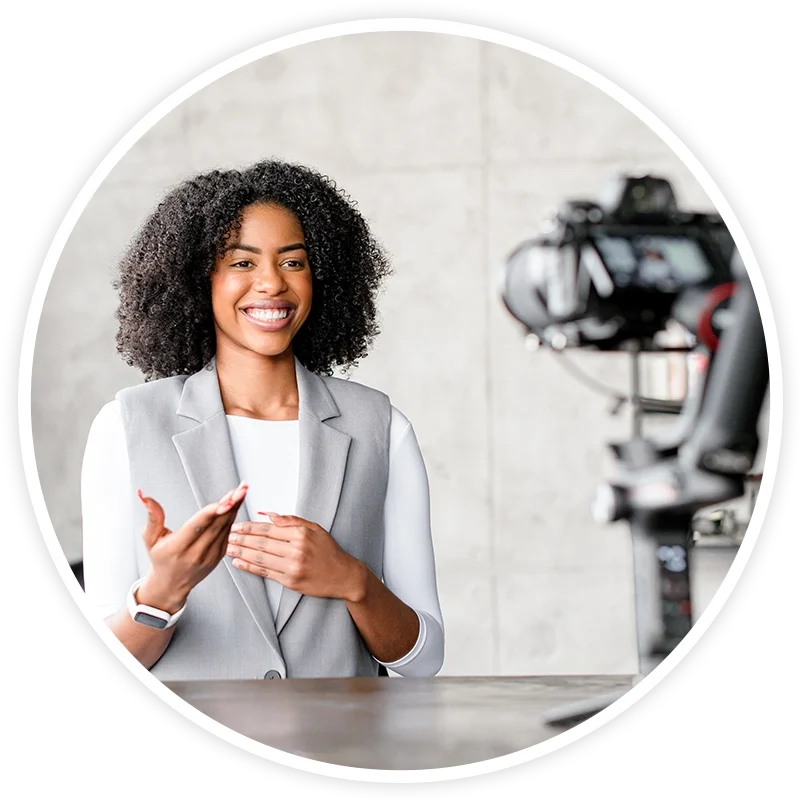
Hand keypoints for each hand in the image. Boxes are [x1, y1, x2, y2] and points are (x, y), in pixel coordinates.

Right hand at [135, 481, 248, 611]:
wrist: (171, 585)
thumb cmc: (160, 558)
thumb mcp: (150, 538)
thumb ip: (152, 516)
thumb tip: (145, 496)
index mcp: (178, 548)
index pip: (198, 526)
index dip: (213, 512)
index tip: (227, 499)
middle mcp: (196, 554)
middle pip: (216, 525)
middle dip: (231, 504)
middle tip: (241, 488)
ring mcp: (210, 556)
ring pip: (225, 528)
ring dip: (235, 508)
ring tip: (242, 490)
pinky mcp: (219, 556)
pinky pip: (228, 534)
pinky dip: (233, 517)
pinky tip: (237, 503)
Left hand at [227, 513, 365, 601]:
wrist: (343, 576)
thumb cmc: (329, 551)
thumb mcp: (315, 528)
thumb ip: (291, 520)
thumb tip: (267, 514)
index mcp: (301, 534)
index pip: (269, 529)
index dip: (250, 527)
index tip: (236, 525)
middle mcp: (296, 550)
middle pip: (261, 543)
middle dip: (241, 539)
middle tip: (227, 535)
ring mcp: (292, 567)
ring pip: (260, 558)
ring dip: (241, 552)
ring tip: (228, 548)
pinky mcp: (290, 581)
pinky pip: (265, 573)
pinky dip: (249, 567)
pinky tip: (239, 563)